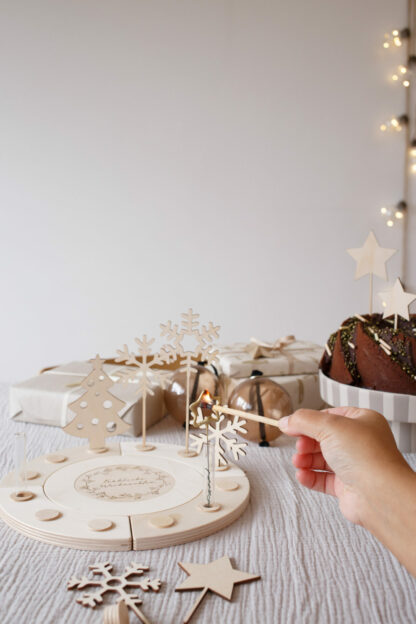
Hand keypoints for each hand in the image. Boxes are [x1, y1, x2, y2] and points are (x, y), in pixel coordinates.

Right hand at [278, 407, 409, 525]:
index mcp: (363, 421)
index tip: (293, 425)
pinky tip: (302, 475)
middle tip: (298, 445)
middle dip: (307, 442)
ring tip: (298, 461)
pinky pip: (324, 479)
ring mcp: (355, 465)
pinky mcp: (348, 486)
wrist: (380, 495)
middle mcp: (360, 442)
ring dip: (306, 460)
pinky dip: (310, 477)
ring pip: (323, 459)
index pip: (331, 415)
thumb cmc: (367, 456)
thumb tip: (286, 421)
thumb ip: (303, 421)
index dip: (310, 420)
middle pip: (324, 438)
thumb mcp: (329, 426)